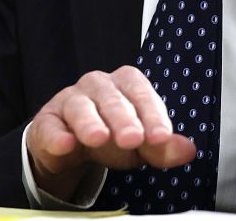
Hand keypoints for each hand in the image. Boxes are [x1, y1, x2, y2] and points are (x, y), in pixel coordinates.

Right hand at [27, 66, 195, 201]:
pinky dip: (57, 136)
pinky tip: (66, 144)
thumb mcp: (141, 145)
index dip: (152, 113)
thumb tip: (189, 150)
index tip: (161, 136)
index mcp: (125, 85)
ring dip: (90, 123)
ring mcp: (69, 101)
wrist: (70, 146)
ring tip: (99, 138)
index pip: (141, 92)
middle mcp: (97, 86)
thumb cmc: (111, 137)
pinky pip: (49, 125)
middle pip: (111, 97)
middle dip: (124, 118)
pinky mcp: (46, 122)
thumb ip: (163, 148)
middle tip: (133, 139)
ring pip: (79, 106)